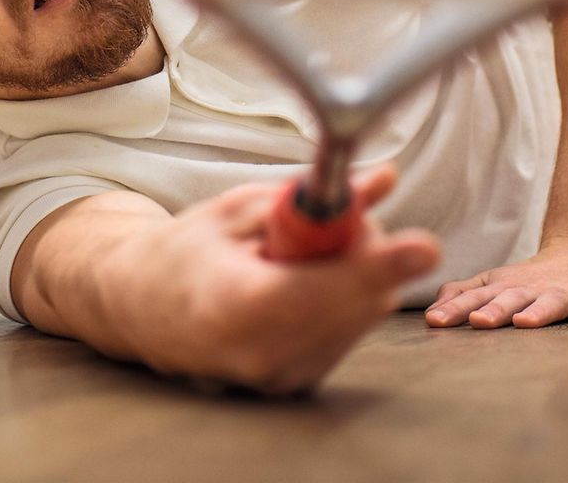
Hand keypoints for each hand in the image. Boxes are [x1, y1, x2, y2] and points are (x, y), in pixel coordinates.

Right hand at [107, 165, 439, 392]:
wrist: (141, 309)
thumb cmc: (189, 251)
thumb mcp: (245, 206)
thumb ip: (317, 198)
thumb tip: (384, 180)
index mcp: (234, 304)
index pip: (319, 289)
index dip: (376, 267)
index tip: (426, 246)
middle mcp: (259, 356)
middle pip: (358, 301)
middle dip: (368, 250)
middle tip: (334, 217)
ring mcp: (279, 380)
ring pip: (363, 314)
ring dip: (357, 272)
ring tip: (301, 254)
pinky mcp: (295, 386)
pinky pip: (350, 329)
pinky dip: (345, 296)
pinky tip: (305, 281)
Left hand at [425, 239, 567, 328]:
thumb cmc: (530, 280)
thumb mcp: (494, 282)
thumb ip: (463, 295)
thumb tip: (432, 313)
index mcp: (506, 287)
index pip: (476, 298)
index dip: (456, 309)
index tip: (436, 322)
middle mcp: (532, 289)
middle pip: (511, 299)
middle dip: (495, 311)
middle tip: (479, 322)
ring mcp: (565, 293)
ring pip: (551, 303)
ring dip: (539, 312)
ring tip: (527, 322)